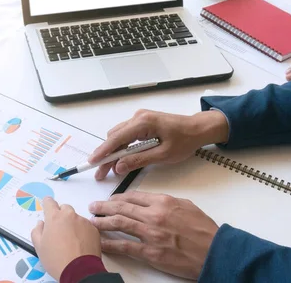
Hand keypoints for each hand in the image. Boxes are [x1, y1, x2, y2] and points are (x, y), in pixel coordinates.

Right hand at [31, 197, 100, 279]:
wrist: (79, 270)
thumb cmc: (57, 260)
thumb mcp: (39, 247)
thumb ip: (37, 231)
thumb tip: (41, 224)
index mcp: (54, 217)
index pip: (49, 202)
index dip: (47, 204)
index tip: (47, 205)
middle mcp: (70, 216)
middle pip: (64, 208)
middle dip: (61, 215)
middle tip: (59, 229)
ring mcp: (83, 221)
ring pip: (76, 218)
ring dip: (72, 224)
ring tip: (71, 241)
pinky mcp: (94, 229)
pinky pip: (86, 226)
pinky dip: (83, 231)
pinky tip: (80, 244)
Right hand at [89, 110, 228, 179]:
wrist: (199, 128)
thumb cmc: (185, 140)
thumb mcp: (163, 154)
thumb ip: (139, 160)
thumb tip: (118, 166)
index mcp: (143, 123)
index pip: (116, 138)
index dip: (103, 151)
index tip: (92, 162)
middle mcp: (138, 117)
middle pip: (114, 137)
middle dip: (107, 155)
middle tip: (100, 172)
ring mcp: (140, 118)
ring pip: (119, 136)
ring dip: (114, 152)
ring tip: (109, 169)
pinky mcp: (143, 122)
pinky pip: (127, 134)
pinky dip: (122, 147)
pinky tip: (121, 159)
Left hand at [90, 191, 217, 279]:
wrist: (216, 252)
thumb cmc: (204, 230)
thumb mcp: (186, 206)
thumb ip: (166, 202)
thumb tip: (150, 201)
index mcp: (163, 202)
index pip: (133, 196)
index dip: (118, 197)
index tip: (110, 199)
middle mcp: (154, 215)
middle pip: (122, 207)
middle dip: (104, 206)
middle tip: (93, 207)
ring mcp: (151, 234)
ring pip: (119, 223)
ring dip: (101, 221)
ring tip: (91, 221)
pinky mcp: (151, 253)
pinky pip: (125, 246)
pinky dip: (110, 243)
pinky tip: (100, 242)